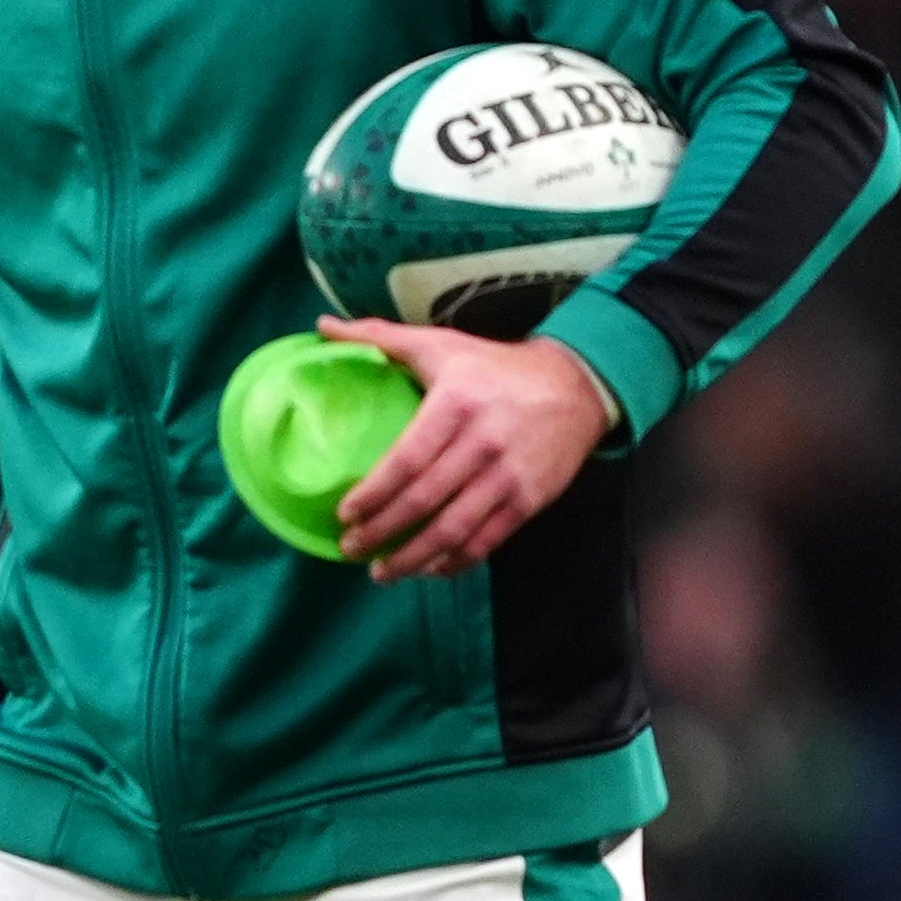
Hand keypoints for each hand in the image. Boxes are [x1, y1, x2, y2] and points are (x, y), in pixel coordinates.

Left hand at [320, 318, 618, 581]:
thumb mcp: (441, 345)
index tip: (344, 514)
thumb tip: (323, 328)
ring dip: (414, 557)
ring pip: (455, 529)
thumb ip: (379, 338)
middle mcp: (484, 443)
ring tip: (381, 572)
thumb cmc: (494, 367)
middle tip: (350, 548)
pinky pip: (488, 540)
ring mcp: (510, 475)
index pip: (407, 460)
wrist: (577, 384)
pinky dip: (456, 561)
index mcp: (456, 405)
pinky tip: (428, 568)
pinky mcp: (531, 499)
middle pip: (424, 501)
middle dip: (382, 533)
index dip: (374, 494)